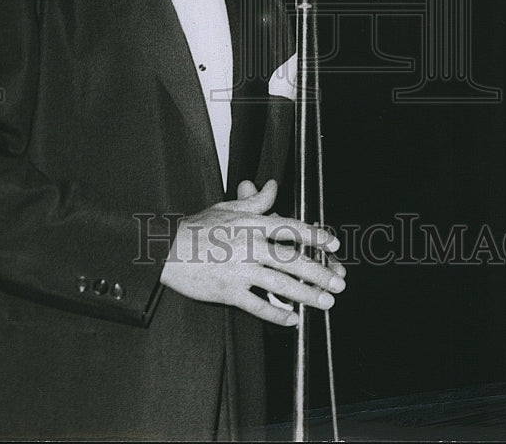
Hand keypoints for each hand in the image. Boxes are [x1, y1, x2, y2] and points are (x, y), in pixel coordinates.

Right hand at [160, 179, 345, 325]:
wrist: (167, 250)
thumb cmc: (197, 228)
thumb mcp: (227, 209)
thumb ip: (255, 201)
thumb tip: (272, 186)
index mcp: (251, 224)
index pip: (291, 228)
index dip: (315, 236)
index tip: (334, 245)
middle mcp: (250, 246)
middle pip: (293, 260)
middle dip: (320, 273)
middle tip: (339, 283)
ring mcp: (240, 270)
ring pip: (281, 284)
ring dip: (307, 295)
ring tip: (325, 303)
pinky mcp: (229, 291)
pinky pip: (258, 306)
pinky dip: (277, 314)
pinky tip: (292, 320)